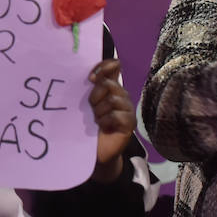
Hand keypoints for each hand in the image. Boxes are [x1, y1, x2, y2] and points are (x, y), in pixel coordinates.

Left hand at [88, 58, 135, 182]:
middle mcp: (122, 95)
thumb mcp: (86, 103)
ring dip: (99, 112)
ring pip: (112, 100)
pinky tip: (103, 128)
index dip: (104, 67)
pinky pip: (116, 115)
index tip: (90, 78)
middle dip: (95, 97)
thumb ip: (89, 88)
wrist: (95, 150)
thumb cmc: (89, 125)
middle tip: (91, 110)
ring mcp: (128, 109)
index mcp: (111, 87)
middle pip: (109, 84)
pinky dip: (105, 122)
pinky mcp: (130, 123)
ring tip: (96, 121)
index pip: (113, 66)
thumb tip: (88, 73)